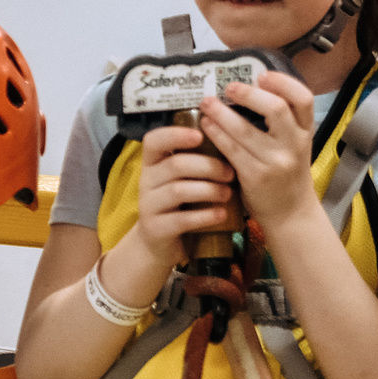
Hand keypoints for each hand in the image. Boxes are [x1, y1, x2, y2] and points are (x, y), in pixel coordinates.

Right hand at [126, 121, 237, 266]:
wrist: (160, 243)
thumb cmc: (180, 204)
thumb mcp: (182, 179)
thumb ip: (196, 160)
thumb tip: (228, 136)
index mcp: (152, 163)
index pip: (154, 140)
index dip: (175, 135)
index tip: (200, 135)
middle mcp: (146, 181)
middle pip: (176, 165)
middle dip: (208, 166)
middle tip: (231, 173)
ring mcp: (149, 206)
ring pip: (179, 191)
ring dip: (209, 190)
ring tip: (228, 194)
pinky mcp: (156, 228)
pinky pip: (181, 219)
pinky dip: (205, 216)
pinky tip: (221, 214)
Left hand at [202, 72, 318, 232]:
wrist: (291, 213)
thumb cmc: (286, 174)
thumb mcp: (294, 145)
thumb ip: (281, 123)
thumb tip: (248, 89)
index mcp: (306, 132)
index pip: (304, 99)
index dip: (283, 82)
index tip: (262, 75)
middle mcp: (295, 144)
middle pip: (276, 109)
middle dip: (248, 94)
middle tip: (228, 87)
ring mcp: (276, 161)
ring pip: (245, 129)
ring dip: (221, 112)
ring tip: (206, 103)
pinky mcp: (256, 176)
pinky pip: (231, 149)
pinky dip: (216, 133)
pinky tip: (206, 125)